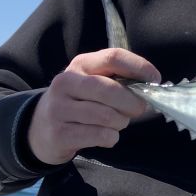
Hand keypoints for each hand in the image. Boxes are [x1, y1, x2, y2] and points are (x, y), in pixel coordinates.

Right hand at [27, 49, 160, 164]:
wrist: (39, 128)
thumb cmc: (79, 102)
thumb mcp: (92, 83)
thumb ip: (118, 81)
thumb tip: (152, 87)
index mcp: (81, 64)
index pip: (113, 57)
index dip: (139, 67)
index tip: (155, 79)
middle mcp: (66, 82)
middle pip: (109, 89)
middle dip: (132, 102)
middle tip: (139, 110)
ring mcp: (59, 108)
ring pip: (106, 115)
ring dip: (120, 122)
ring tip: (117, 123)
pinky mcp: (59, 133)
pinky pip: (98, 135)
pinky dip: (111, 137)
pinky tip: (106, 136)